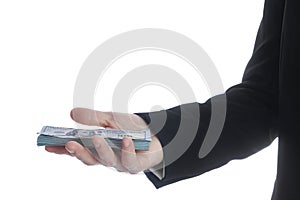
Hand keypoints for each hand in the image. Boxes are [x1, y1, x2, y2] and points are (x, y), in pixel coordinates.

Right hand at [45, 108, 162, 173]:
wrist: (157, 133)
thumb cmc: (131, 128)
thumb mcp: (110, 118)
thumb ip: (93, 117)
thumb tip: (71, 113)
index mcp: (98, 148)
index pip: (78, 150)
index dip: (62, 150)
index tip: (47, 145)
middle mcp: (108, 158)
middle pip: (90, 159)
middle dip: (79, 152)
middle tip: (68, 144)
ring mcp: (121, 163)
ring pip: (108, 160)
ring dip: (101, 149)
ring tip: (96, 137)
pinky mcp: (137, 164)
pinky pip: (131, 161)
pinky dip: (127, 150)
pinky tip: (126, 140)